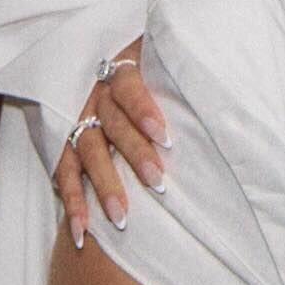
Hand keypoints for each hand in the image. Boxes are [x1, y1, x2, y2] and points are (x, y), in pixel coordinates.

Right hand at [52, 37, 172, 247]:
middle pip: (112, 124)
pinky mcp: (63, 141)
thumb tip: (222, 80)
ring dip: (103, 185)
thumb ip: (179, 64)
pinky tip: (82, 230)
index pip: (129, 89)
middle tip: (158, 182)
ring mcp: (76, 118)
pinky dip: (72, 202)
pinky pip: (63, 172)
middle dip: (133, 154)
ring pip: (87, 151)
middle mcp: (94, 94)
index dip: (144, 111)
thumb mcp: (158, 53)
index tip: (165, 137)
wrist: (99, 55)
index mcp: (119, 70)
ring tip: (121, 217)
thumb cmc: (145, 61)